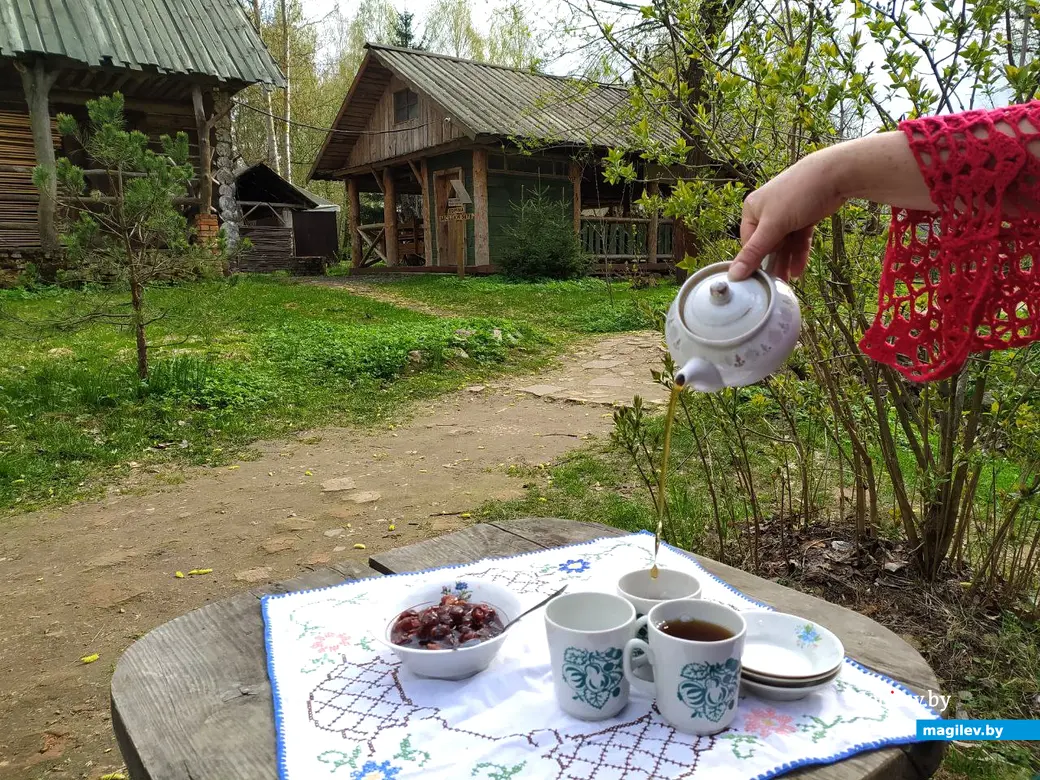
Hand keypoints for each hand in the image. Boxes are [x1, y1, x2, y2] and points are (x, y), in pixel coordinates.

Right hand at [728, 149, 846, 281]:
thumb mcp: (773, 226)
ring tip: (788, 283)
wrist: (834, 175)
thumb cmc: (798, 194)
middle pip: (767, 245)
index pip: (748, 243)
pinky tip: (799, 270)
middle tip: (775, 285)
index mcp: (752, 210)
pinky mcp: (804, 217)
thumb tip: (734, 274)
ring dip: (786, 263)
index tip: (760, 277)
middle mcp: (767, 212)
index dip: (755, 260)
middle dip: (773, 264)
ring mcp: (787, 214)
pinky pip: (798, 240)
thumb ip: (754, 252)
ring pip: (784, 245)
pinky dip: (798, 254)